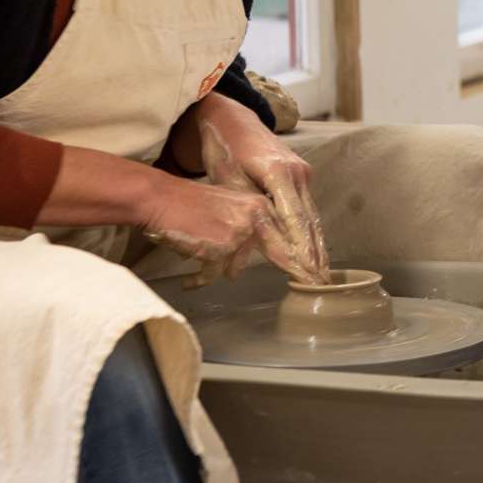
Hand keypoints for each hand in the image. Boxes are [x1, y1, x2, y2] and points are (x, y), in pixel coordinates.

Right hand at [138, 177, 303, 287]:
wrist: (161, 199)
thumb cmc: (188, 207)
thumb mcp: (227, 210)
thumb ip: (248, 230)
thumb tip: (257, 259)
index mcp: (260, 205)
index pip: (289, 236)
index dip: (305, 259)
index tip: (320, 277)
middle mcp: (257, 215)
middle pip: (281, 254)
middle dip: (299, 271)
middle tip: (317, 284)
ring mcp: (241, 230)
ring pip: (235, 267)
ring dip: (215, 269)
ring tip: (199, 268)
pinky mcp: (223, 245)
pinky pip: (215, 273)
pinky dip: (200, 278)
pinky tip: (190, 280)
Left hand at [199, 118, 328, 284]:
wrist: (233, 120)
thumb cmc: (225, 150)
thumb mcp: (228, 181)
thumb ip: (248, 210)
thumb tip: (259, 242)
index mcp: (279, 173)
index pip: (293, 220)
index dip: (300, 249)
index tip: (306, 273)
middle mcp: (298, 173)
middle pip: (308, 221)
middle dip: (314, 255)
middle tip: (320, 282)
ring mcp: (302, 174)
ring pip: (311, 217)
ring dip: (317, 246)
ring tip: (322, 274)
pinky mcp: (301, 177)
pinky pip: (307, 209)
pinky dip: (311, 232)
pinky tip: (317, 251)